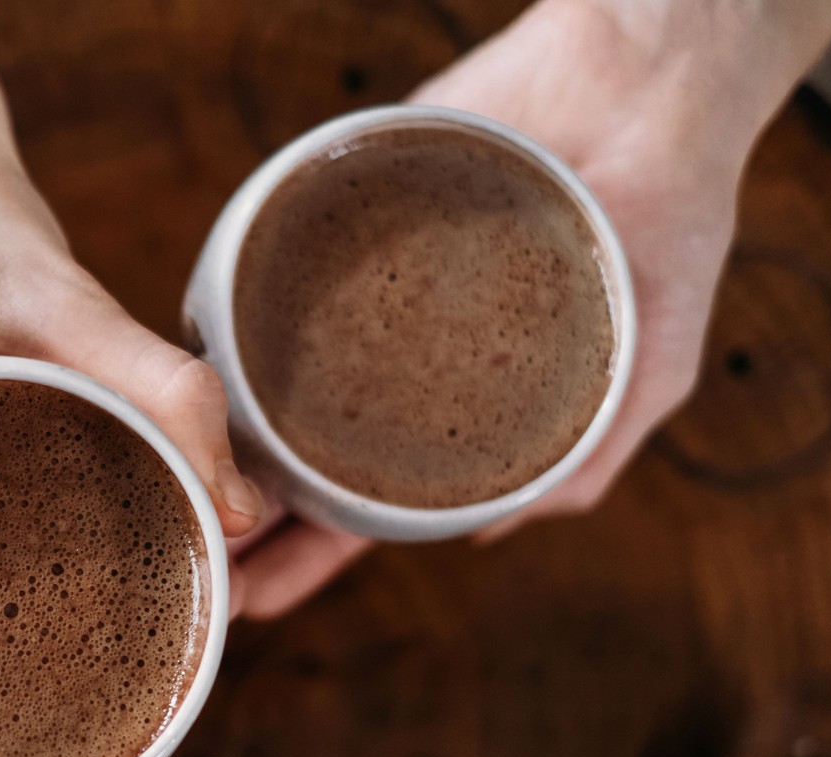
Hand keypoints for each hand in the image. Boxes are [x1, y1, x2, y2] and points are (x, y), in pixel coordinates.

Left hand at [230, 0, 830, 618]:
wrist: (649, 81)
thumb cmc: (667, 226)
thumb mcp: (650, 364)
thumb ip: (584, 457)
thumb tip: (484, 537)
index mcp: (459, 411)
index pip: (368, 505)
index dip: (312, 554)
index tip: (255, 601)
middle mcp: (397, 360)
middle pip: (298, 454)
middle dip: (243, 514)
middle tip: (183, 559)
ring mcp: (362, 293)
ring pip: (269, 375)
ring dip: (218, 436)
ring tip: (162, 487)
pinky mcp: (339, 212)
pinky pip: (266, 271)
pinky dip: (224, 317)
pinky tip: (182, 365)